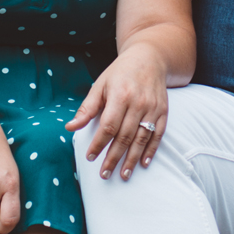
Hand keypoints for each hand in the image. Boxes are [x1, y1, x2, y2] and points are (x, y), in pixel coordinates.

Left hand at [70, 45, 169, 178]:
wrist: (150, 58)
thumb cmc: (120, 73)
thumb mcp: (100, 85)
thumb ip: (87, 108)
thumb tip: (70, 127)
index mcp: (120, 96)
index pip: (108, 126)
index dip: (99, 143)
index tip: (90, 157)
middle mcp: (138, 103)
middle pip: (125, 136)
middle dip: (114, 157)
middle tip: (105, 174)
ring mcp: (153, 109)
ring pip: (141, 139)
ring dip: (132, 159)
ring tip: (124, 175)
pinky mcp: (163, 112)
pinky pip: (158, 135)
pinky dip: (151, 150)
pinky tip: (143, 163)